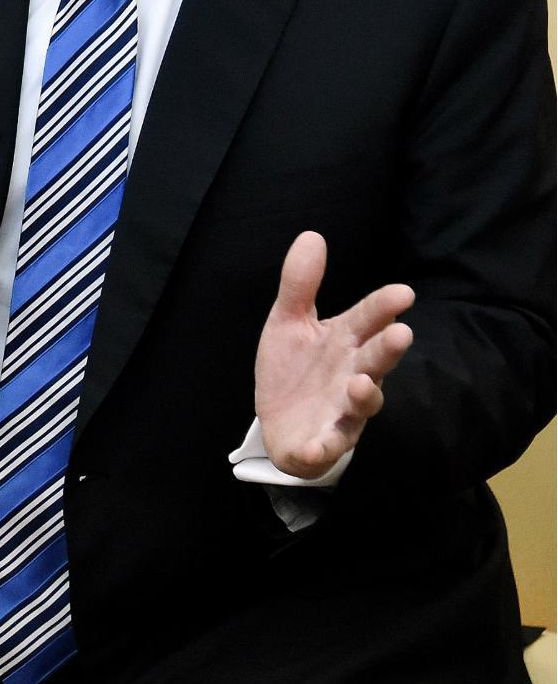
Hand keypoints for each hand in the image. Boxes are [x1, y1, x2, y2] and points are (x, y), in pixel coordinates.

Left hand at [254, 231, 415, 478]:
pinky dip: (322, 448)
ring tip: (361, 384)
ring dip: (365, 396)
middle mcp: (352, 374)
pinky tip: (314, 445)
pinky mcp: (323, 442)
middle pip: (375, 360)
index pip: (367, 320)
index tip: (403, 292)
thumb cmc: (294, 369)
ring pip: (362, 404)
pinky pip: (326, 447)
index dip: (383, 307)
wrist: (280, 423)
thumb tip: (311, 235)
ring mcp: (342, 411)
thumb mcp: (288, 322)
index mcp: (344, 342)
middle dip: (387, 349)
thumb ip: (300, 284)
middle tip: (401, 333)